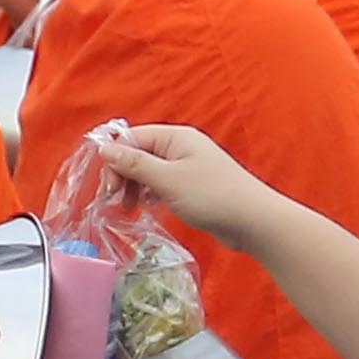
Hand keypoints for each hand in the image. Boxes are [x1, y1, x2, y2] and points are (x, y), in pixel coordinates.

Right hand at [95, 123, 285, 250]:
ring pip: (147, 171)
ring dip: (133, 187)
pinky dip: (148, 194)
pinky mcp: (190, 185)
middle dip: (122, 176)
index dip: (115, 161)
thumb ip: (135, 164)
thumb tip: (105, 148)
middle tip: (116, 202)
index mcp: (176, 137)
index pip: (131, 138)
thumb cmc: (214, 196)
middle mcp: (180, 147)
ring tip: (129, 209)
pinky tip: (147, 207)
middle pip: (137, 154)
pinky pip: (159, 184)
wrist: (253, 221)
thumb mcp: (168, 180)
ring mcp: (186, 166)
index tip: (109, 190)